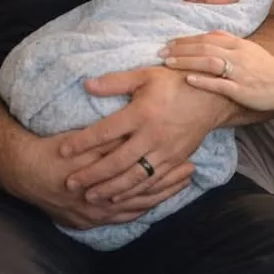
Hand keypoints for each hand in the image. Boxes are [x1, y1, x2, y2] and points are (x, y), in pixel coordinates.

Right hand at [7, 129, 190, 228]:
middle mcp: (102, 203)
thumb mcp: (85, 141)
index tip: (186, 158)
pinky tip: (147, 207)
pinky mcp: (86, 220)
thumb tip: (139, 132)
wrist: (21, 169)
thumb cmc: (54, 149)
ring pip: (135, 209)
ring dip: (157, 197)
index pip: (145, 177)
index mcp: (104, 179)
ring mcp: (95, 215)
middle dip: (169, 184)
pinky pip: (119, 218)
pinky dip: (136, 211)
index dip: (167, 169)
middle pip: (144, 195)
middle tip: (190, 172)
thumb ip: (111, 140)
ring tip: (178, 186)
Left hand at [58, 65, 231, 200]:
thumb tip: (86, 85)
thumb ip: (115, 82)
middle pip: (117, 162)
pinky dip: (134, 193)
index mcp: (142, 113)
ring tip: (91, 197)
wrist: (211, 97)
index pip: (105, 131)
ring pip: (134, 178)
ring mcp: (165, 151)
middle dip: (92, 175)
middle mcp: (152, 136)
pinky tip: (120, 198)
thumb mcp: (145, 75)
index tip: (62, 151)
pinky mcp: (175, 160)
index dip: (82, 142)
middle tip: (70, 184)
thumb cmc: (175, 82)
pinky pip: (152, 183)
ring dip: (110, 190)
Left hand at [162, 31, 273, 111]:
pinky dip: (203, 81)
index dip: (187, 40)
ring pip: (209, 62)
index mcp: (239, 44)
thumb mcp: (249, 49)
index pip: (207, 38)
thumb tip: (208, 35)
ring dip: (187, 61)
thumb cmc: (266, 69)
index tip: (169, 42)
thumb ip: (229, 42)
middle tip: (161, 52)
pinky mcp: (242, 90)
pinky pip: (220, 84)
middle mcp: (238, 55)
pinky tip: (188, 79)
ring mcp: (240, 72)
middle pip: (204, 47)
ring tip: (169, 63)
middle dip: (180, 49)